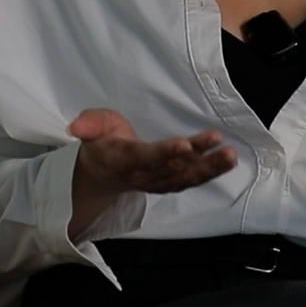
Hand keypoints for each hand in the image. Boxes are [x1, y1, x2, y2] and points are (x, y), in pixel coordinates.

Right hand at [67, 108, 236, 236]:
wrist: (102, 172)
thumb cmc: (102, 143)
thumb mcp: (92, 126)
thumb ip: (89, 124)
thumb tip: (76, 126)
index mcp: (122, 159)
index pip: (145, 157)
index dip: (165, 153)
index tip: (185, 145)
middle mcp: (142, 175)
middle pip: (172, 170)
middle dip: (199, 160)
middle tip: (222, 147)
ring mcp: (157, 182)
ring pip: (185, 178)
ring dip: (210, 168)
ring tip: (230, 155)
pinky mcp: (169, 182)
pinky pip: (190, 180)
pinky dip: (210, 173)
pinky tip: (227, 161)